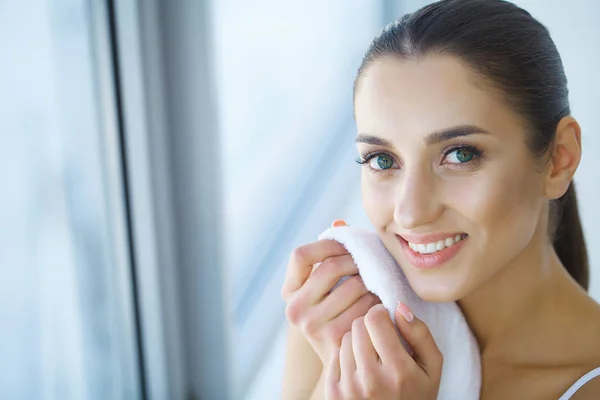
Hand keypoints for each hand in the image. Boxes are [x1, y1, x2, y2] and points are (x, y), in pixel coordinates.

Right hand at [281, 220, 380, 365]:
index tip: (348, 246)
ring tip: (378, 281)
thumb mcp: (328, 287)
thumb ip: (330, 254)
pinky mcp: (333, 339)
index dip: (327, 245)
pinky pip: (365, 307)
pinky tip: (382, 302)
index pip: (301, 255)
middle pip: (329, 268)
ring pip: (353, 286)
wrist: (345, 363)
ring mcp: (311, 326)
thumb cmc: (339, 313)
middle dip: (356, 261)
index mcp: (289, 292)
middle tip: (372, 262)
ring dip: (371, 281)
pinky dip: (378, 301)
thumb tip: (339, 222)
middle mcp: (294, 309)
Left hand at [325, 302, 442, 399]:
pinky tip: (359, 366)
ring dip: (356, 341)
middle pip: (357, 326)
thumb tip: (399, 306)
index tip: (386, 320)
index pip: (374, 319)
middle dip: (368, 326)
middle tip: (379, 338)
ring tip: (370, 355)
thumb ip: (420, 334)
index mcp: (398, 371)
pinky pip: (334, 355)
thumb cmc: (416, 394)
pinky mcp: (334, 393)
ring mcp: (349, 388)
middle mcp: (371, 380)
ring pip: (344, 339)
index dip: (380, 313)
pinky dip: (345, 356)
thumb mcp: (431, 368)